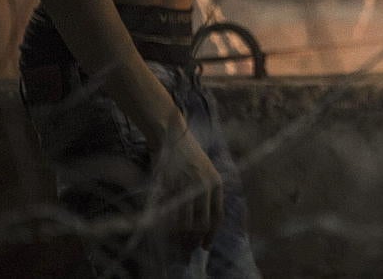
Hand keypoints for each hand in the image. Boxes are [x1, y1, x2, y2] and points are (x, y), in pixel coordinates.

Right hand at [155, 130, 222, 249]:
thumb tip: (199, 222)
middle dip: (193, 239)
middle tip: (186, 248)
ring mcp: (187, 186)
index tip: (205, 246)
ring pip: (186, 222)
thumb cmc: (186, 153)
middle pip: (202, 223)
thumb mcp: (204, 171)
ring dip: (179, 235)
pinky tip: (164, 229)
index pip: (217, 216)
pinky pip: (170, 212)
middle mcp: (205, 186)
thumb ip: (205, 193)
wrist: (171, 134)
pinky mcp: (170, 185)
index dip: (211, 235)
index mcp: (216, 183)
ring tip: (174, 241)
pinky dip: (167, 224)